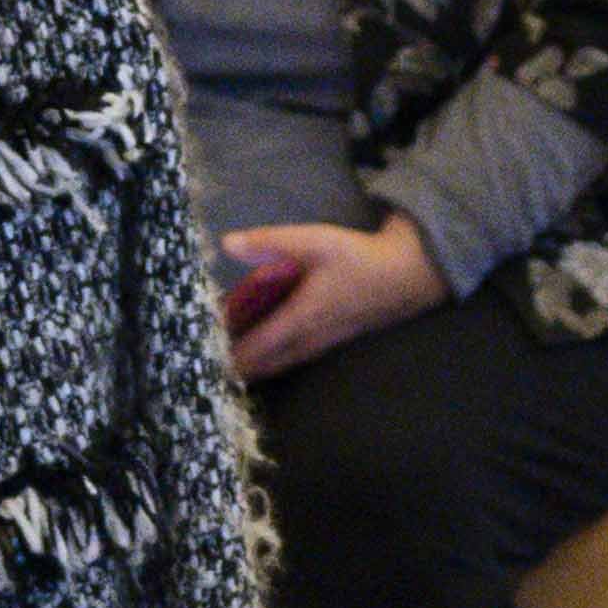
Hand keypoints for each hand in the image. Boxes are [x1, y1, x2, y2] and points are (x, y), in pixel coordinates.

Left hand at [224, 214, 443, 379]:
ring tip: (225, 356)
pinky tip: (259, 348)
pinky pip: (291, 359)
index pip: (254, 350)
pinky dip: (270, 358)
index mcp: (300, 319)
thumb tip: (226, 244)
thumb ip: (269, 243)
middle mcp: (308, 341)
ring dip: (252, 364)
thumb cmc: (359, 258)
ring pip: (278, 365)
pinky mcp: (330, 343)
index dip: (226, 356)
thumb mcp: (314, 241)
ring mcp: (321, 346)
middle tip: (205, 356)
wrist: (407, 276)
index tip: (200, 354)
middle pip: (262, 366)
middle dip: (234, 365)